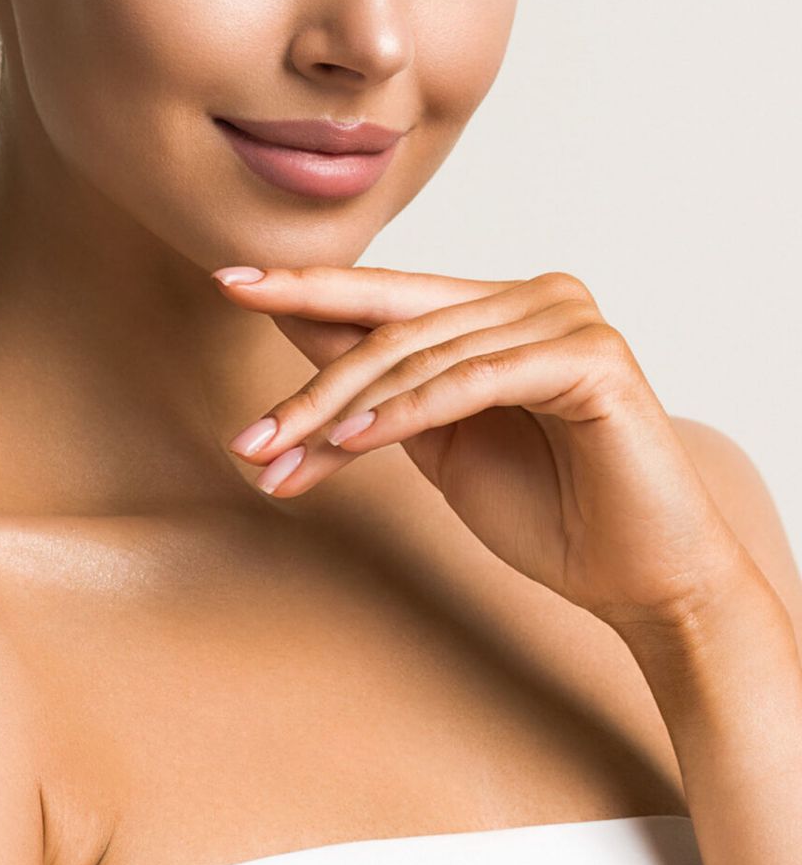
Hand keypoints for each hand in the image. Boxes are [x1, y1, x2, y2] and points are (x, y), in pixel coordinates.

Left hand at [211, 265, 758, 631]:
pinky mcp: (591, 358)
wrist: (638, 580)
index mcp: (498, 306)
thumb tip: (294, 325)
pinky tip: (350, 442)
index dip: (304, 289)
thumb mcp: (431, 437)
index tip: (227, 284)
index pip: (384, 295)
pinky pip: (471, 381)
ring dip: (338, 415)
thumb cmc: (544, 509)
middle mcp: (534, 296)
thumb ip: (375, 385)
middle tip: (245, 435)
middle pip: (390, 329)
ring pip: (418, 359)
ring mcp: (567, 318)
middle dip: (307, 385)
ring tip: (280, 458)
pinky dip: (404, 412)